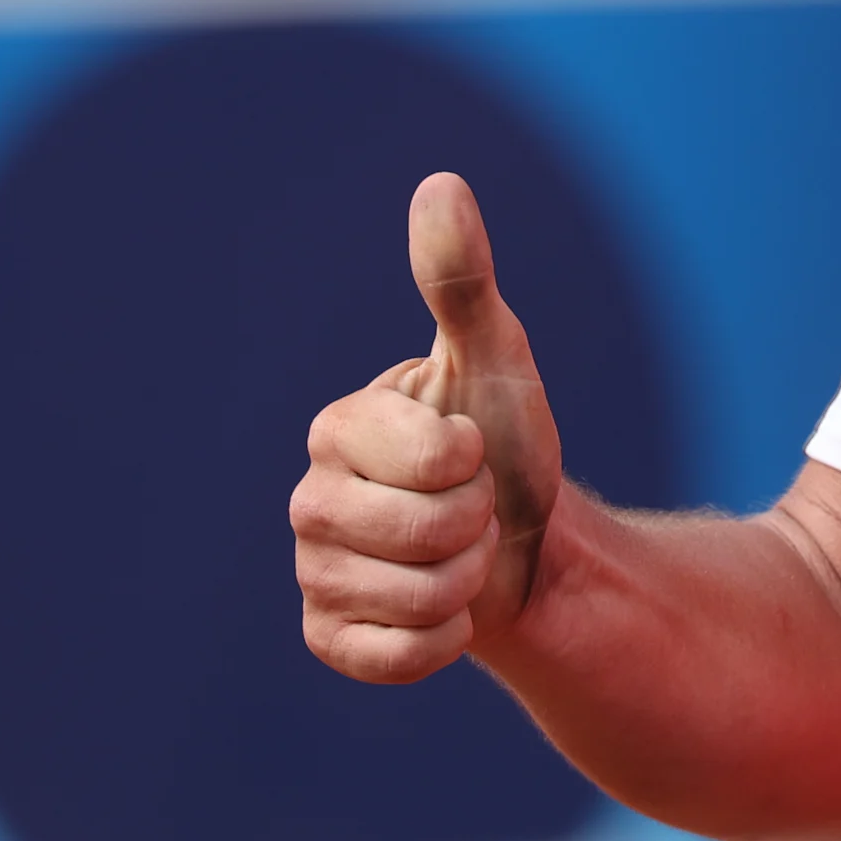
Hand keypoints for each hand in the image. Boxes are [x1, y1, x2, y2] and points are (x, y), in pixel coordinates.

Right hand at [291, 173, 569, 683]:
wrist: (531, 545)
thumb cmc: (507, 444)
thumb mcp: (496, 358)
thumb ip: (461, 281)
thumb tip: (442, 184)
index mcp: (339, 427)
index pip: (431, 455)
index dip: (474, 457)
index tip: (470, 447)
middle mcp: (310, 499)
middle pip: (424, 531)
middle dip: (477, 522)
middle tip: (471, 508)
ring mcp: (314, 573)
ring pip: (416, 594)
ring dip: (467, 581)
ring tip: (461, 555)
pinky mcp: (329, 639)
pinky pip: (390, 656)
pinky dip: (440, 639)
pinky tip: (444, 613)